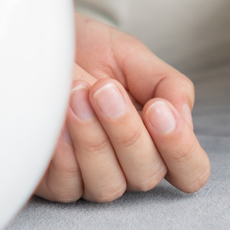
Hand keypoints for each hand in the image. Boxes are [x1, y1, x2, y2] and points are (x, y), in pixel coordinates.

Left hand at [35, 14, 209, 202]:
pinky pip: (67, 185)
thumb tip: (181, 116)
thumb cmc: (89, 53)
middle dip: (126, 132)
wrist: (39, 43)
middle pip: (146, 177)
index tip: (158, 109)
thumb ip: (167, 84)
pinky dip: (63, 150)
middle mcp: (128, 167)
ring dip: (93, 140)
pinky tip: (58, 117)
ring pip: (107, 186)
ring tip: (77, 95)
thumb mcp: (133, 57)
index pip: (191, 171)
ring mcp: (91, 179)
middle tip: (105, 88)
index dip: (181, 149)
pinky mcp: (54, 183)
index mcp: (159, 140)